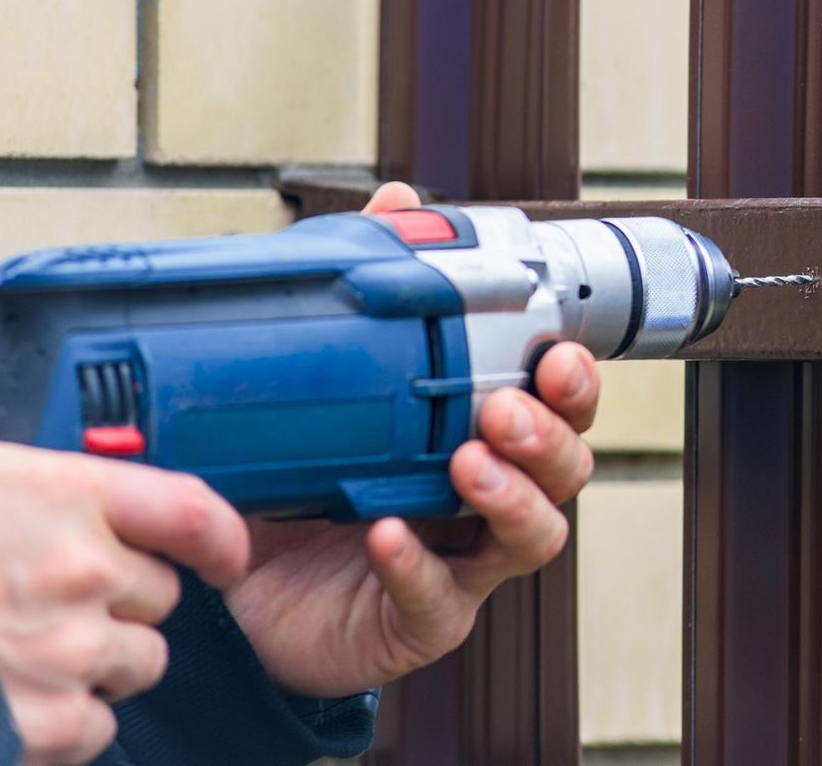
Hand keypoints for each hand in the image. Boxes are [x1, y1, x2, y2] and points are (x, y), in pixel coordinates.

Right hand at [0, 332, 250, 765]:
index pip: (190, 509)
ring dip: (102, 661)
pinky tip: (17, 700)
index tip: (225, 551)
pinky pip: (99, 725)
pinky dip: (69, 722)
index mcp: (61, 498)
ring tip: (33, 651)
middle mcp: (83, 572)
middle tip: (62, 600)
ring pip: (139, 660)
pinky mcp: (50, 723)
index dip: (221, 535)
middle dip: (123, 600)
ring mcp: (71, 651)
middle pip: (158, 592)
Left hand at [220, 182, 600, 697]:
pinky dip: (417, 564)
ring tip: (466, 463)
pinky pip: (438, 599)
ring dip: (510, 494)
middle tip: (504, 406)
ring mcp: (463, 564)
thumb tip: (402, 202)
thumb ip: (376, 290)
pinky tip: (387, 533)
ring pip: (534, 534)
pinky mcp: (419, 620)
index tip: (561, 351)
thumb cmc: (308, 489)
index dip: (576, 382)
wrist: (245, 594)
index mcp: (485, 439)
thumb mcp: (333, 385)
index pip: (560, 407)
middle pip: (568, 468)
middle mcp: (489, 500)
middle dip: (550, 432)